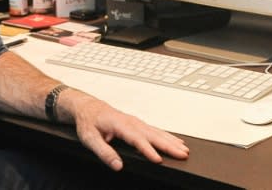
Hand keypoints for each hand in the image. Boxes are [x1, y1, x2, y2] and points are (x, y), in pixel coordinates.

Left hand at [61, 90, 189, 169]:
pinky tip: (175, 141)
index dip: (147, 149)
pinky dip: (167, 136)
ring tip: (184, 150)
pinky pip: (155, 130)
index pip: (136, 139)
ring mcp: (135, 121)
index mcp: (119, 124)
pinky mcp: (137, 124)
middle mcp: (130, 121)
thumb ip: (103, 152)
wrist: (87, 107)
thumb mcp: (89, 138)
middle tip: (182, 154)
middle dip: (168, 145)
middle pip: (152, 134)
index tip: (158, 159)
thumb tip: (117, 165)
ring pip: (157, 132)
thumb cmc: (88, 121)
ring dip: (171, 141)